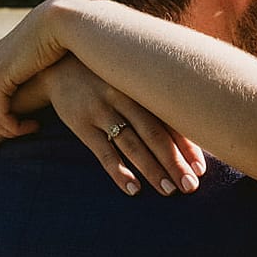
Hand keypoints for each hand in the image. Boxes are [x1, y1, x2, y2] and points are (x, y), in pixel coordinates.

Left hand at [0, 0, 96, 135]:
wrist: (61, 22)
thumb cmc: (60, 37)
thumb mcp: (40, 54)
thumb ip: (33, 67)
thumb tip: (40, 77)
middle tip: (6, 136)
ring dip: (4, 128)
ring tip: (27, 131)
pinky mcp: (1, 77)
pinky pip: (0, 112)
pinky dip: (13, 125)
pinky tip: (32, 126)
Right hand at [44, 56, 204, 197]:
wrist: (56, 64)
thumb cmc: (102, 77)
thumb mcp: (127, 80)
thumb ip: (149, 100)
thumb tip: (182, 132)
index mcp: (140, 87)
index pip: (169, 120)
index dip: (187, 145)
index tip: (201, 169)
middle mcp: (124, 98)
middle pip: (155, 134)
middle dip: (174, 162)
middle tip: (190, 186)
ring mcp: (101, 111)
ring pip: (132, 144)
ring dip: (152, 169)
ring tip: (168, 191)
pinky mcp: (81, 124)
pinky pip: (103, 152)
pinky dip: (119, 171)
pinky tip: (133, 189)